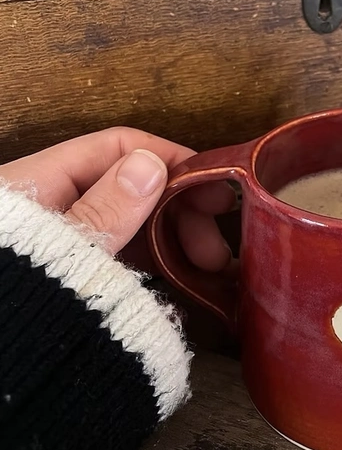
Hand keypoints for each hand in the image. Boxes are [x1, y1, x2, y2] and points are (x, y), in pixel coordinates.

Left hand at [0, 127, 233, 271]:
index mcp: (39, 181)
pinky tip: (181, 278)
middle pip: (129, 183)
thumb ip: (105, 209)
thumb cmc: (18, 302)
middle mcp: (53, 203)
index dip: (170, 160)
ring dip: (174, 236)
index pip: (116, 147)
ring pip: (130, 221)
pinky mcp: (73, 274)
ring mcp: (65, 240)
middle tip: (215, 247)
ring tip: (208, 267)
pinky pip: (120, 254)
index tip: (214, 190)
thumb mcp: (64, 251)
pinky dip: (152, 260)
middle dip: (180, 208)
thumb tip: (150, 164)